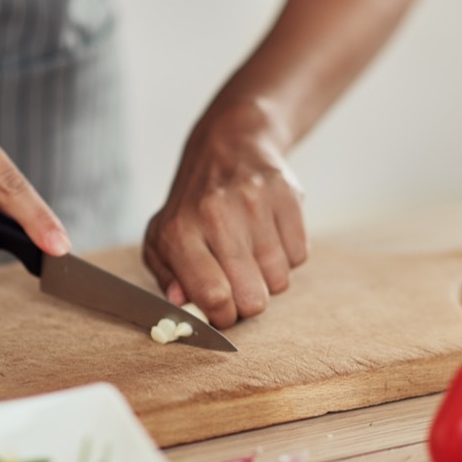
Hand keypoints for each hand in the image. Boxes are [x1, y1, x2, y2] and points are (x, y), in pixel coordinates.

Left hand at [142, 101, 308, 327]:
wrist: (230, 146)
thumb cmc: (193, 205)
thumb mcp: (162, 239)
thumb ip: (167, 278)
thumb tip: (184, 306)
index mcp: (179, 231)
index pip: (212, 295)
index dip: (222, 316)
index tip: (223, 312)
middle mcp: (215, 214)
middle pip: (252, 298)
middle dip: (247, 302)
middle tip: (239, 284)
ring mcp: (254, 202)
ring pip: (279, 281)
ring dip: (268, 277)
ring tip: (252, 252)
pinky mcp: (287, 195)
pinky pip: (299, 256)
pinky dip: (287, 255)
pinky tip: (269, 234)